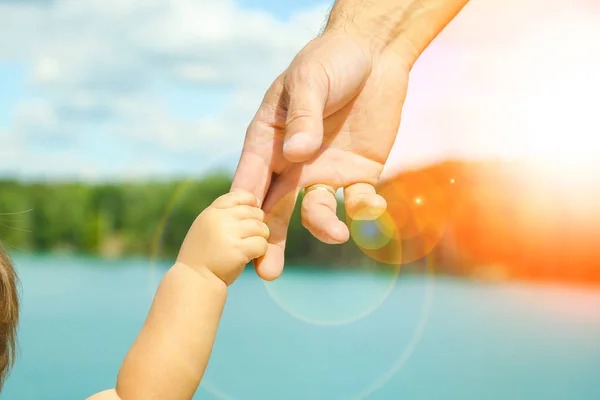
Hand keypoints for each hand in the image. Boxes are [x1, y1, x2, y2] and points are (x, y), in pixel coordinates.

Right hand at [177, 190, 269, 285]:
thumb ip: (222, 214)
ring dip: (261, 238)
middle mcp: (219, 220)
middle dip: (258, 224)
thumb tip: (253, 201)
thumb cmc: (202, 255)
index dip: (250, 202)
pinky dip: (260, 251)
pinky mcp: (238, 250)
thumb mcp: (205, 227)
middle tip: (250, 237)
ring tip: (249, 247)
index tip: (254, 211)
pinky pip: (262, 244)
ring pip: (261, 228)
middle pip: (254, 212)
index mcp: (211, 213)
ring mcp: (229, 234)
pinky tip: (250, 256)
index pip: (238, 196)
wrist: (194, 280)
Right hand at [232, 31, 410, 280]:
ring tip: (335, 235)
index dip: (244, 207)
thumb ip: (303, 117)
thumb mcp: (311, 80)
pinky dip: (364, 209)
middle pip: (275, 208)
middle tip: (266, 272)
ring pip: (316, 211)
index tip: (235, 237)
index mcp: (270, 139)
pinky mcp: (359, 173)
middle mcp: (293, 162)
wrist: (376, 53)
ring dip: (322, 226)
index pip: (251, 177)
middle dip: (269, 240)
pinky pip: (359, 200)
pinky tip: (371, 207)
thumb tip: (295, 155)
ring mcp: (326, 171)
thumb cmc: (331, 60)